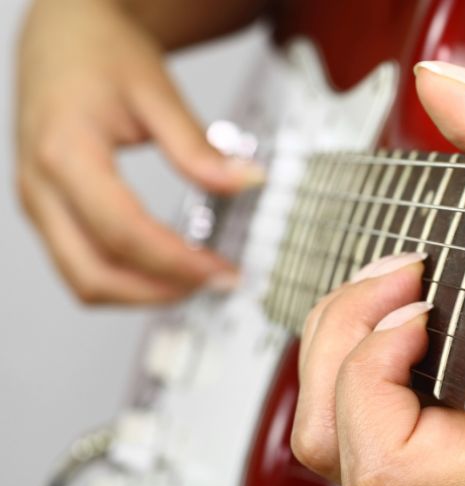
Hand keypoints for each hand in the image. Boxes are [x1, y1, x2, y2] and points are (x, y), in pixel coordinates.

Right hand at [15, 0, 261, 303]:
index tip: (222, 271)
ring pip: (83, 279)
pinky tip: (165, 267)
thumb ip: (197, 147)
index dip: (178, 263)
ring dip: (141, 293)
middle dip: (159, 293)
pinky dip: (124, 278)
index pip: (124, 233)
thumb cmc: (100, 50)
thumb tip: (245, 182)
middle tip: (214, 284)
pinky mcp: (48, 208)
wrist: (63, 32)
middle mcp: (41, 187)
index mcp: (65, 154)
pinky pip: (80, 263)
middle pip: (93, 275)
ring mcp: (39, 202)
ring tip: (195, 280)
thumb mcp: (157, 92)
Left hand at [292, 61, 464, 485]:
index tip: (420, 303)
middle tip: (397, 278)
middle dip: (343, 339)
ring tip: (392, 295)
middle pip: (335, 445)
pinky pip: (350, 424)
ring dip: (339, 348)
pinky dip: (353, 363)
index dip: (373, 376)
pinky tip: (396, 322)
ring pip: (331, 440)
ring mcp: (440, 479)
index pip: (390, 467)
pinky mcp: (424, 458)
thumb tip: (439, 83)